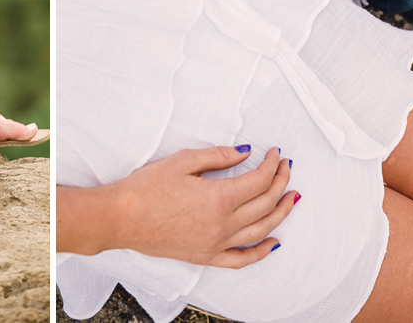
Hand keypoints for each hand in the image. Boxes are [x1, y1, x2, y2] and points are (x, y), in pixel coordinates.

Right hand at [105, 145, 296, 266]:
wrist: (121, 218)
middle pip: (265, 203)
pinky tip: (274, 242)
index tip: (275, 152)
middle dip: (280, 182)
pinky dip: (262, 251)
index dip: (272, 164)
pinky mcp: (206, 256)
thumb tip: (245, 152)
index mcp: (218, 198)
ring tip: (291, 197)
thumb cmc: (146, 188)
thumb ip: (218, 157)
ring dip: (281, 212)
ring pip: (261, 230)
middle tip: (285, 167)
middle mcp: (223, 224)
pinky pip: (242, 258)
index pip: (258, 180)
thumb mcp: (182, 162)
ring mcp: (216, 244)